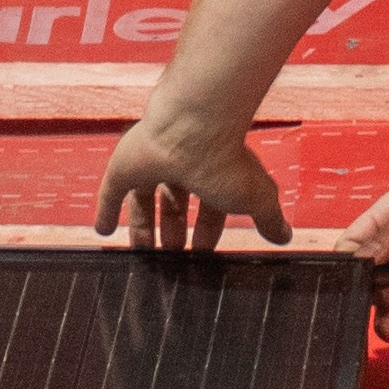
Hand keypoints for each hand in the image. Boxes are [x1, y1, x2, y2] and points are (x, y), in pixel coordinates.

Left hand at [94, 116, 290, 252]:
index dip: (205, 232)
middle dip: (172, 231)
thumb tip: (285, 237)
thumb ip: (269, 219)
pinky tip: (103, 230)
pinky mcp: (122, 167)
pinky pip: (110, 193)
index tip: (201, 255)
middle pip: (173, 203)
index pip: (209, 208)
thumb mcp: (256, 199)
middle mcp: (181, 166)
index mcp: (213, 172)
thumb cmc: (226, 160)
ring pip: (142, 198)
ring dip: (142, 227)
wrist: (192, 129)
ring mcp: (149, 164)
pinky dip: (105, 212)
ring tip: (142, 256)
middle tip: (169, 259)